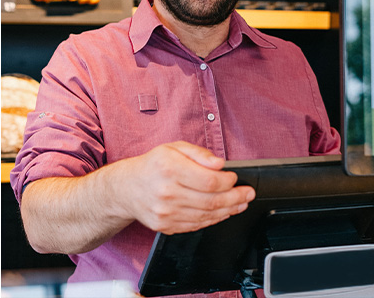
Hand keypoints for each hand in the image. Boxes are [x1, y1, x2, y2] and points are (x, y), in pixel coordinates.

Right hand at [106, 141, 254, 234]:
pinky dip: (213, 220)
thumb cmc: (152, 166)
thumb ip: (199, 154)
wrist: (126, 189)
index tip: (235, 179)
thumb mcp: (174, 148)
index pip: (209, 181)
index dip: (229, 182)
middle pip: (212, 201)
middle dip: (236, 198)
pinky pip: (197, 225)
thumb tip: (220, 164)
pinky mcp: (166, 226)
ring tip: (240, 203)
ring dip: (229, 210)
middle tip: (248, 194)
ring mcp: (166, 213)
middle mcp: (167, 192)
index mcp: (169, 169)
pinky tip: (223, 212)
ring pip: (207, 216)